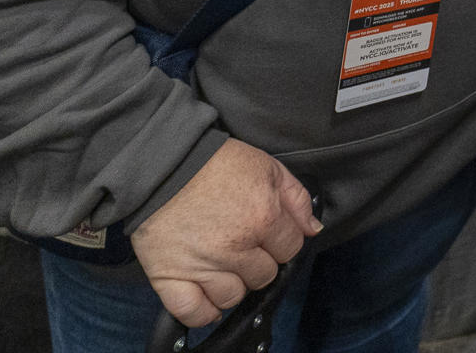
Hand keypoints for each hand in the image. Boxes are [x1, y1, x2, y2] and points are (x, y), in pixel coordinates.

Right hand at [129, 138, 321, 328]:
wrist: (162, 164)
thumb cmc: (213, 162)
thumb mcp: (266, 166)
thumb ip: (296, 198)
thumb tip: (313, 229)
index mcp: (263, 217)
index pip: (290, 249)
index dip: (281, 240)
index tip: (267, 234)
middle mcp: (235, 247)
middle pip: (264, 276)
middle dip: (258, 262)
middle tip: (242, 245)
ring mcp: (202, 265)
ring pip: (233, 297)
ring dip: (232, 285)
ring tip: (222, 266)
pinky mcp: (170, 276)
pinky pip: (193, 312)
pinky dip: (202, 310)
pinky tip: (206, 295)